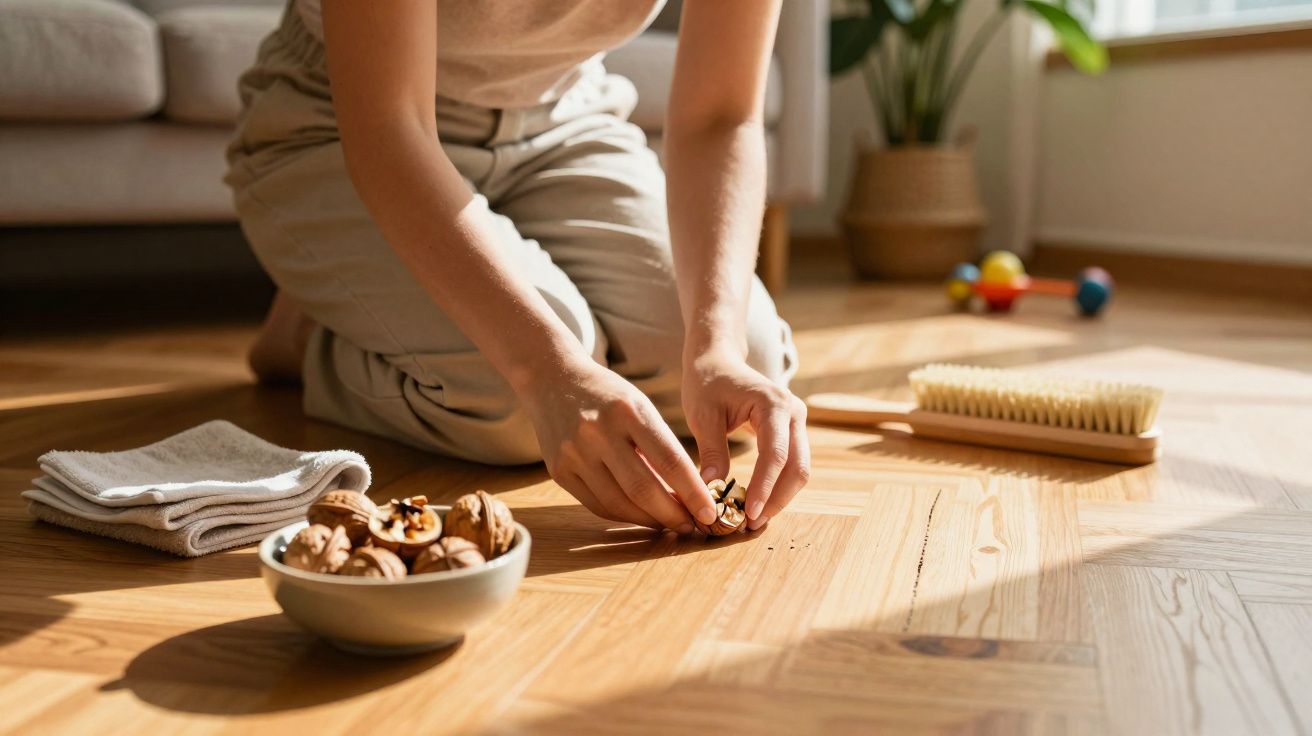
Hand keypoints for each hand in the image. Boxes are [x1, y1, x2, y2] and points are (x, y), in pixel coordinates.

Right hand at [518, 358, 717, 532]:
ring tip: (669, 524)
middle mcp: (598, 431)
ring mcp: (574, 453)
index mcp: (628, 410)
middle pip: (643, 488)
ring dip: (649, 521)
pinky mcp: (558, 470)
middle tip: (693, 526)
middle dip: (673, 515)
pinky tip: (641, 516)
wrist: (552, 379)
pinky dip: (624, 515)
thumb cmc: (608, 396)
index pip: (669, 460)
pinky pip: (597, 505)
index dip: (693, 492)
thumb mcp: (639, 406)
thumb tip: (685, 497)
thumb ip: (660, 448)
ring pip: (619, 504)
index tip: (710, 513)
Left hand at [681, 347, 810, 530]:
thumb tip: (711, 491)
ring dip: (780, 497)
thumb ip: (711, 451)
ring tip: (753, 519)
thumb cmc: (707, 382)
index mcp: (774, 403)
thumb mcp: (703, 415)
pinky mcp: (791, 432)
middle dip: (777, 499)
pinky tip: (758, 503)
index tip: (749, 514)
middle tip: (751, 525)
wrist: (718, 360)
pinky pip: (791, 465)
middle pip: (797, 467)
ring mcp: (796, 422)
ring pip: (799, 470)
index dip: (765, 487)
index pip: (776, 454)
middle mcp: (793, 412)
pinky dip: (778, 486)